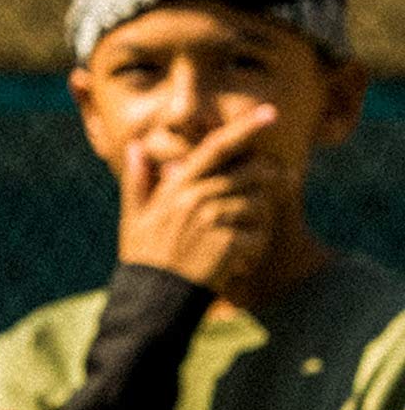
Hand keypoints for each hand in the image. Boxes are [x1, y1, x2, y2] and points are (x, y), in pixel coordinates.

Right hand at [118, 108, 284, 291]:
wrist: (152, 296)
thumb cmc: (144, 256)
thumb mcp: (133, 215)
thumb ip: (138, 179)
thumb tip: (136, 146)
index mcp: (177, 185)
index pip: (216, 147)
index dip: (245, 128)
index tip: (270, 113)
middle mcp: (196, 197)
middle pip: (251, 172)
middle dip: (270, 177)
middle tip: (276, 186)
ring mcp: (212, 220)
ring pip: (259, 204)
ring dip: (259, 221)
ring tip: (240, 237)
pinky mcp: (227, 244)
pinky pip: (259, 236)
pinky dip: (253, 249)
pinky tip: (235, 261)